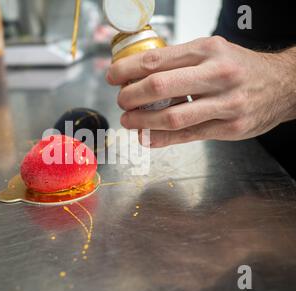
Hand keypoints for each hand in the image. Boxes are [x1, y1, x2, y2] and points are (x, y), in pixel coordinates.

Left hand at [106, 36, 295, 147]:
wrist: (284, 84)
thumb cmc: (241, 68)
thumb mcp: (214, 52)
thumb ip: (181, 62)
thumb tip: (141, 74)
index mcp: (208, 50)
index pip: (156, 59)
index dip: (127, 70)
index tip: (113, 77)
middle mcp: (217, 74)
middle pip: (159, 86)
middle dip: (131, 96)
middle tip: (121, 101)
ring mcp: (225, 104)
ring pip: (172, 117)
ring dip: (142, 122)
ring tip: (129, 121)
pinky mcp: (230, 128)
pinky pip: (187, 136)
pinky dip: (161, 139)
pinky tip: (146, 138)